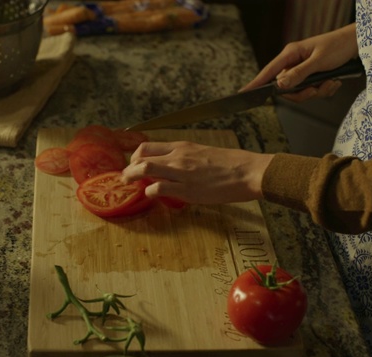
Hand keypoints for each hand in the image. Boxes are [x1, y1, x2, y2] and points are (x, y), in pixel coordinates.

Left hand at [121, 141, 273, 204]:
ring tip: (129, 184)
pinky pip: (158, 188)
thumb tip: (170, 166)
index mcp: (182, 146)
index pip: (148, 146)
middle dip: (128, 168)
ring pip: (145, 168)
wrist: (247, 171)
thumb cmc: (230, 164)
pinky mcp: (187, 189)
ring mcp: (181, 172)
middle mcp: (178, 157)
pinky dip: (149, 192)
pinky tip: (151, 195)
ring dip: (132, 177)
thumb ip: (184, 158)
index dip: (135, 157)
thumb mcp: (202, 153)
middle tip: (125, 177)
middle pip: (141, 156)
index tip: (132, 165)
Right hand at [240, 23, 358, 102]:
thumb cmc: (338, 46)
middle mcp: (294, 63)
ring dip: (317, 91)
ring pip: (300, 92)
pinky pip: (312, 92)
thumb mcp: (319, 61)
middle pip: (286, 88)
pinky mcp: (312, 77)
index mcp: (291, 54)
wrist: (356, 44)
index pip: (268, 71)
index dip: (256, 83)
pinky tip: (334, 81)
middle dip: (303, 93)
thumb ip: (299, 73)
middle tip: (317, 89)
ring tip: (331, 82)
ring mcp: (302, 71)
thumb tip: (280, 85)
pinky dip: (324, 90)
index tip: (243, 93)